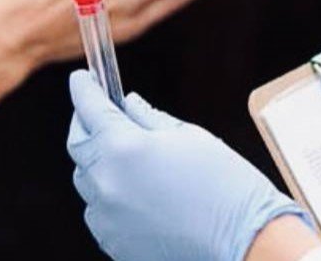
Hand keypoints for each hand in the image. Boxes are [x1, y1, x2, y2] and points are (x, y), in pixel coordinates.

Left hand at [67, 71, 309, 260]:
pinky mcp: (112, 242)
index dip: (84, 89)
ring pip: (87, 179)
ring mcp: (106, 217)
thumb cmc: (223, 183)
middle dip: (85, 124)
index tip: (82, 78)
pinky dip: (109, 194)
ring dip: (98, 161)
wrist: (243, 240)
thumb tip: (129, 105)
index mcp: (123, 147)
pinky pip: (99, 210)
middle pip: (78, 145)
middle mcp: (105, 182)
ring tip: (128, 155)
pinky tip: (137, 190)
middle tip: (98, 112)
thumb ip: (149, 118)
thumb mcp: (189, 136)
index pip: (89, 108)